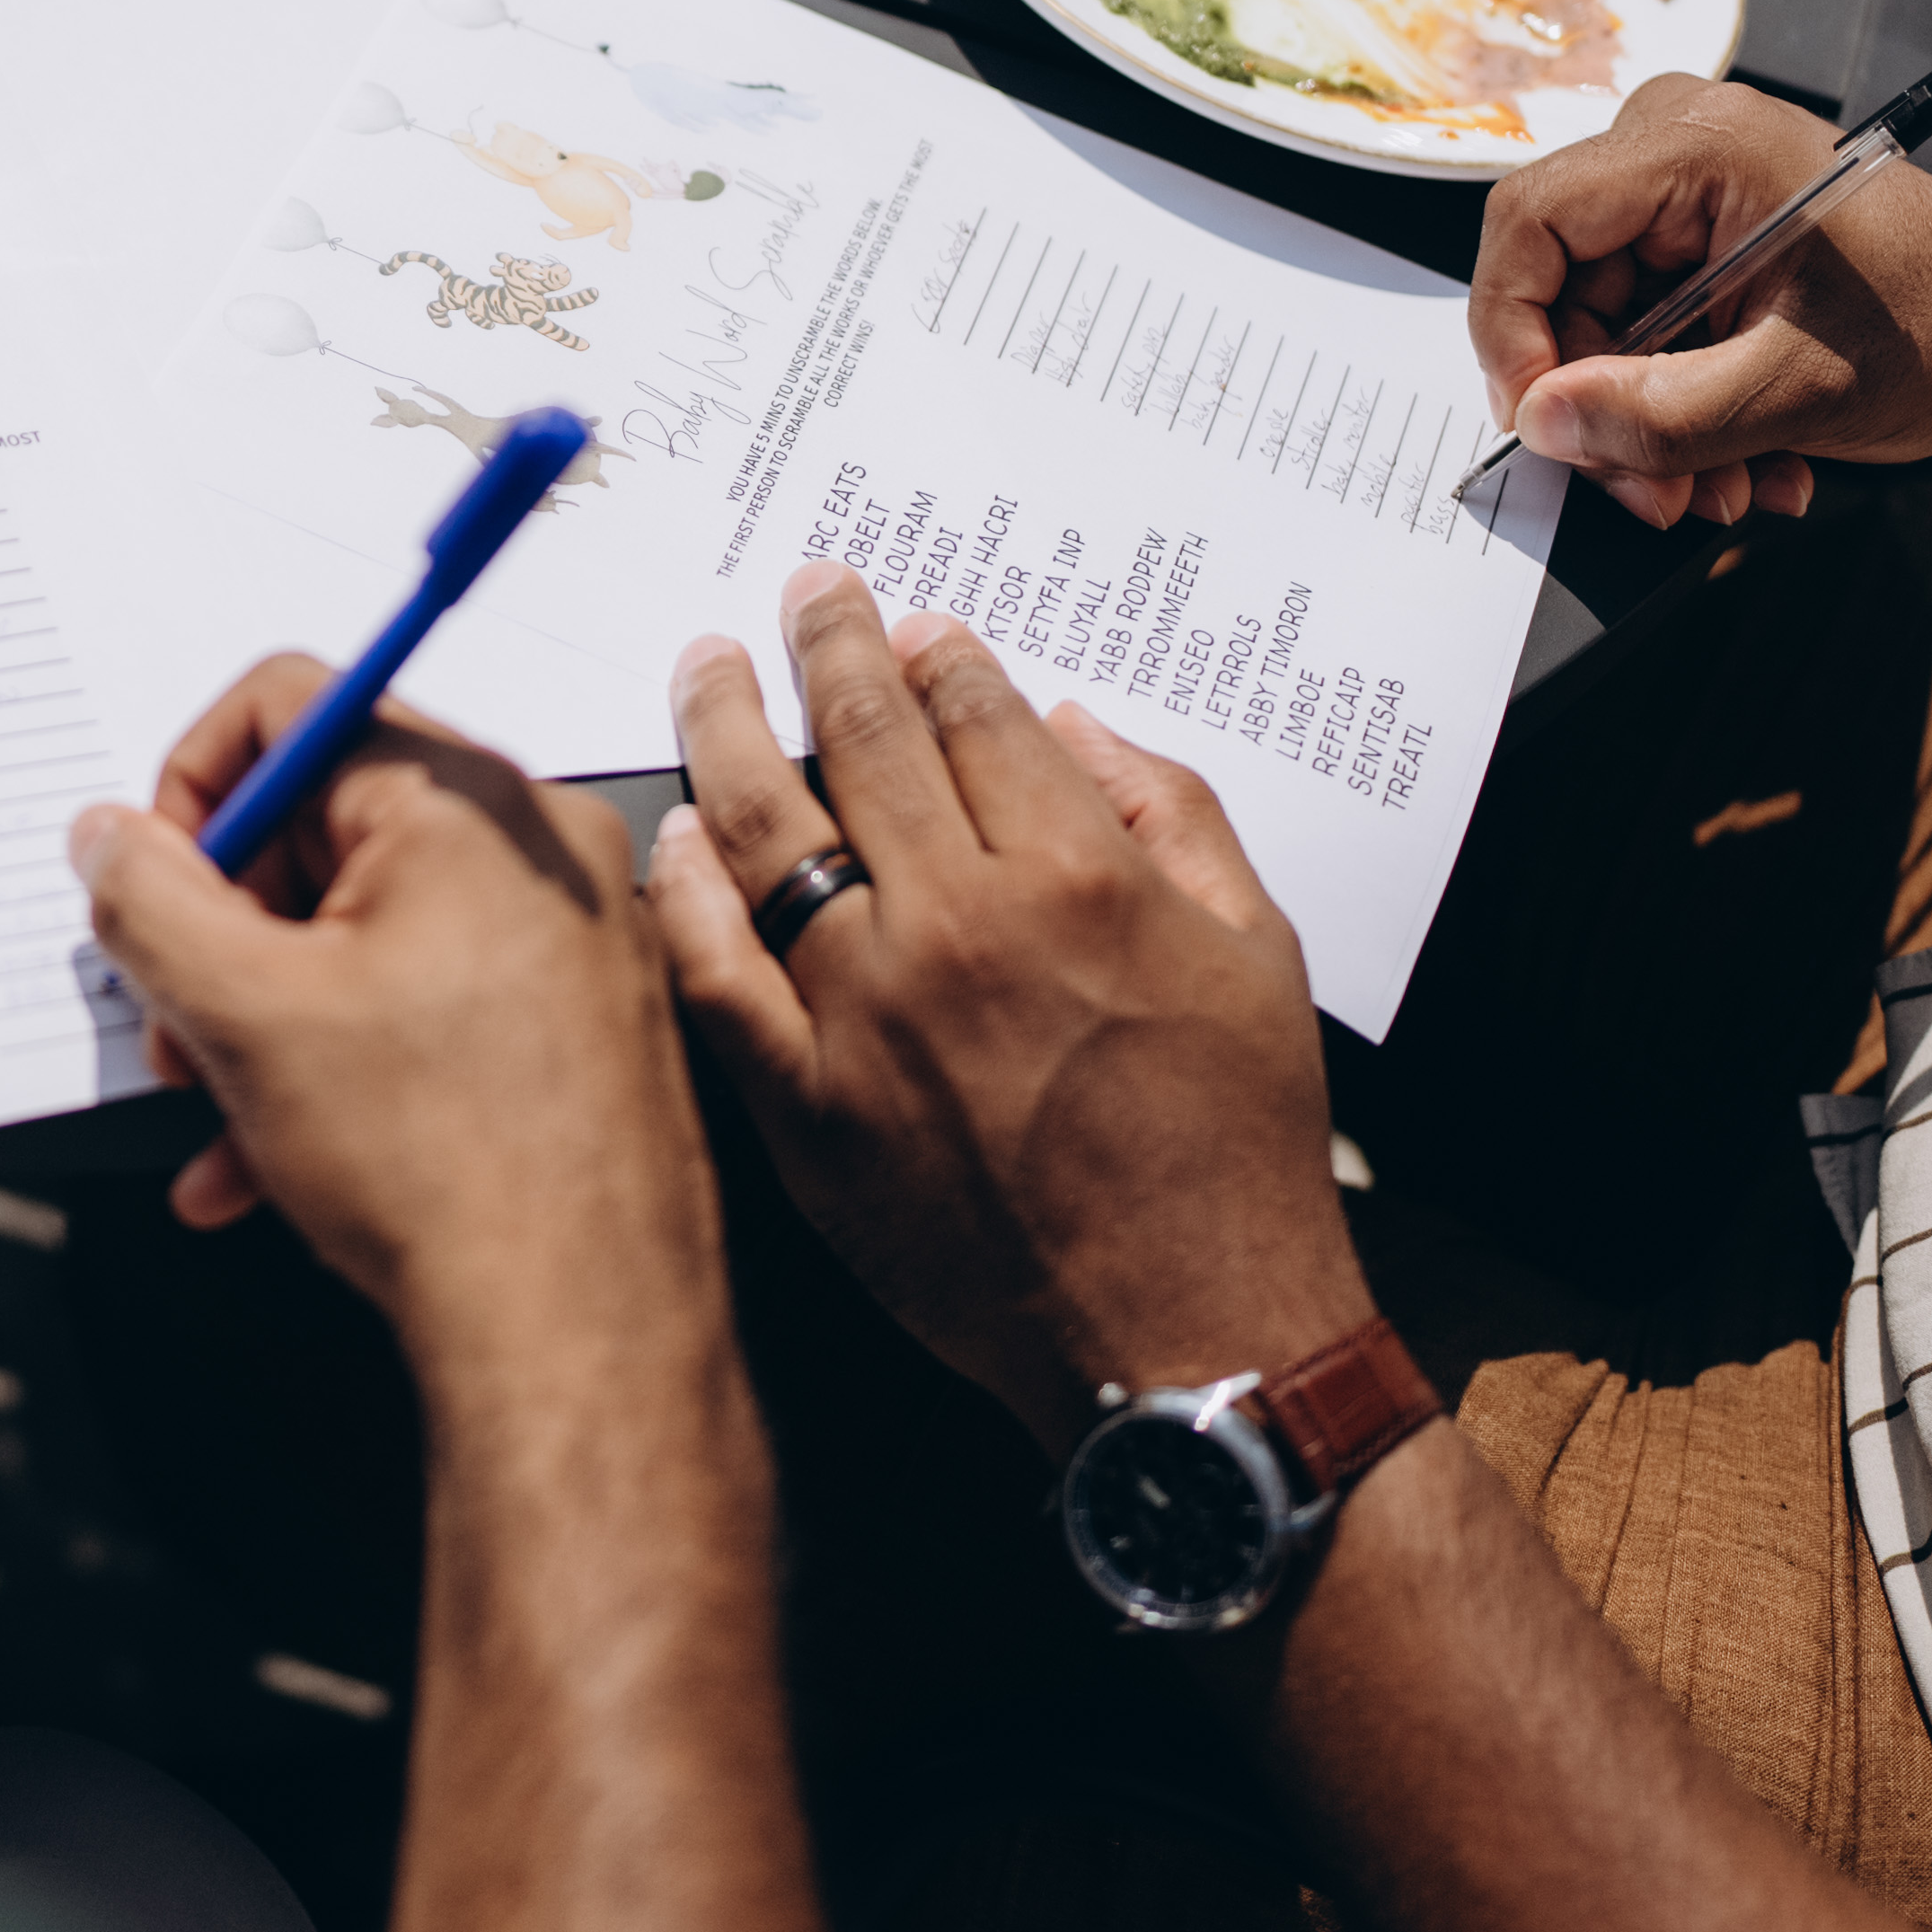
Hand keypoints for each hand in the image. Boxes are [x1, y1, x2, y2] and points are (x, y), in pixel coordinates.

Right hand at [69, 660, 726, 1380]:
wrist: (581, 1335)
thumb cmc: (441, 1168)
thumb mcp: (241, 1014)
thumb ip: (148, 901)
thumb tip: (108, 838)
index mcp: (465, 803)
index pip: (291, 705)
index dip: (191, 791)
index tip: (152, 889)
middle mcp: (537, 848)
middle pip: (325, 825)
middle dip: (225, 929)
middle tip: (176, 1023)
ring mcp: (570, 940)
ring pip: (367, 933)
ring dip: (266, 1017)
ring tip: (215, 1113)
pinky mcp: (580, 1026)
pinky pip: (429, 1003)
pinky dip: (342, 1064)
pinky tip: (269, 1164)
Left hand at [642, 570, 1365, 1448]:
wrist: (1189, 1337)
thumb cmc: (1236, 1150)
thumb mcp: (1256, 952)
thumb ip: (1169, 816)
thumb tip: (1070, 725)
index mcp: (1075, 877)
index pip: (973, 712)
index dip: (930, 651)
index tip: (904, 624)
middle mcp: (957, 925)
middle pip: (858, 738)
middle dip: (822, 645)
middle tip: (801, 594)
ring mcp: (866, 1014)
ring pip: (762, 827)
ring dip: (723, 725)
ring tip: (705, 668)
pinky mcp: (805, 1106)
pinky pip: (712, 971)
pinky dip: (683, 890)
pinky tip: (676, 835)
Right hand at [1468, 73, 1931, 528]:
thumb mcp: (1801, 390)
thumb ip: (1661, 415)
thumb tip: (1545, 425)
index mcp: (1703, 143)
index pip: (1532, 222)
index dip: (1514, 334)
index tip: (1546, 428)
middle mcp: (1681, 147)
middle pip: (1558, 284)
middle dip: (1602, 405)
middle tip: (1655, 492)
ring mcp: (1689, 193)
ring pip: (1596, 324)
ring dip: (1648, 425)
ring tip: (1726, 485)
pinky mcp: (1701, 240)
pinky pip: (1639, 331)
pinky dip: (1678, 407)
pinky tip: (1744, 456)